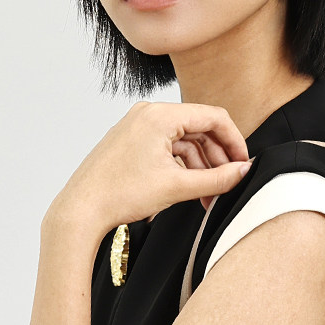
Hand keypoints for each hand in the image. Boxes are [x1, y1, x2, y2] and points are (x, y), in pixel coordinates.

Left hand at [50, 102, 253, 236]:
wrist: (81, 210)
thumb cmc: (117, 195)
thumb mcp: (177, 187)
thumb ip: (217, 179)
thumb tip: (242, 171)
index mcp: (159, 115)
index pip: (213, 117)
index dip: (234, 141)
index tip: (243, 163)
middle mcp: (148, 115)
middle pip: (199, 129)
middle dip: (217, 159)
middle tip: (227, 184)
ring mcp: (138, 127)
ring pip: (184, 142)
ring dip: (200, 167)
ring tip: (207, 196)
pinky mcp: (132, 142)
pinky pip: (167, 149)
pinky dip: (182, 168)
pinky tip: (189, 189)